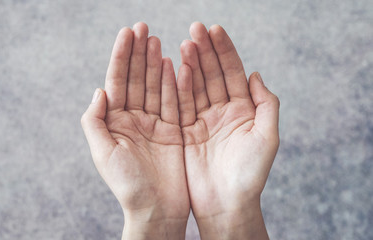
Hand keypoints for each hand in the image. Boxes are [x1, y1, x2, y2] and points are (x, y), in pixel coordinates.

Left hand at [81, 23, 189, 238]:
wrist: (157, 209)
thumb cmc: (128, 185)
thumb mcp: (103, 153)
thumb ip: (95, 121)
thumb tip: (99, 90)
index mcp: (114, 122)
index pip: (117, 82)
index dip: (121, 57)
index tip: (127, 33)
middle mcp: (133, 119)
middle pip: (136, 79)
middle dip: (139, 53)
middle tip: (143, 28)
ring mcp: (154, 124)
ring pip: (154, 86)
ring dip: (155, 63)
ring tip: (156, 40)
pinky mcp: (173, 131)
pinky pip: (173, 102)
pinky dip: (173, 83)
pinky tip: (172, 64)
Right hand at [176, 22, 279, 238]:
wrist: (226, 204)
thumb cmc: (250, 174)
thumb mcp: (268, 137)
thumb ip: (267, 104)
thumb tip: (255, 74)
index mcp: (244, 111)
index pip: (233, 73)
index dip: (225, 51)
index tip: (215, 30)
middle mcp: (223, 112)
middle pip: (212, 75)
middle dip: (205, 51)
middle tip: (196, 28)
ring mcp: (203, 121)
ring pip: (195, 86)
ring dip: (190, 64)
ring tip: (184, 43)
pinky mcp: (186, 133)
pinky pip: (181, 105)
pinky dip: (178, 87)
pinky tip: (174, 68)